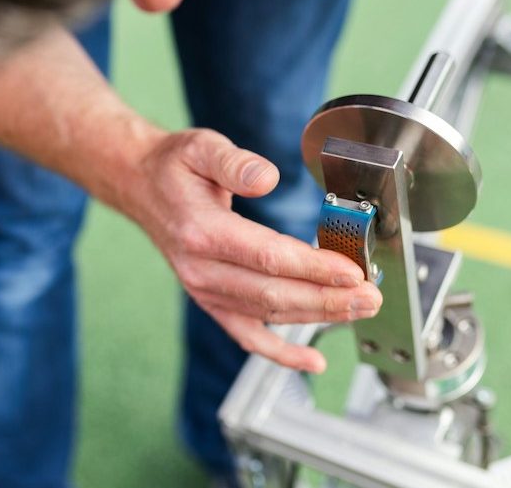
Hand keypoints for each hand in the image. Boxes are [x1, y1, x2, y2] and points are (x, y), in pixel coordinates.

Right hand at [125, 128, 382, 373]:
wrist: (140, 187)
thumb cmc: (174, 167)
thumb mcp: (200, 148)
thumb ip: (234, 162)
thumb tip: (266, 177)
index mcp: (201, 232)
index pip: (267, 257)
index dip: (313, 268)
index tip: (352, 271)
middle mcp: (200, 269)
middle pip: (273, 294)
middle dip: (328, 299)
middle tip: (370, 296)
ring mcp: (204, 290)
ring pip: (268, 314)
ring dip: (318, 317)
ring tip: (360, 310)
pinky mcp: (210, 300)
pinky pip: (246, 334)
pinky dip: (279, 353)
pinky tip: (312, 363)